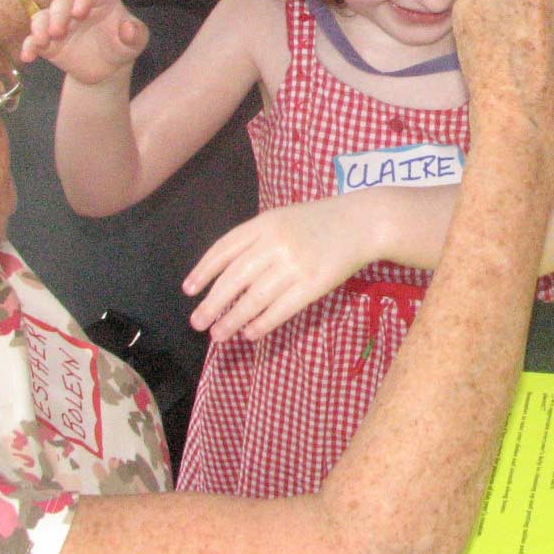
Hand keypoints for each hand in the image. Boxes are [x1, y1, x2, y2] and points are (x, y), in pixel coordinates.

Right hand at [20, 0, 147, 83]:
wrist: (106, 68)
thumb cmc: (123, 45)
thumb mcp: (135, 42)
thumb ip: (135, 34)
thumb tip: (128, 28)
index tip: (79, 13)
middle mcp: (75, 5)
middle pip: (61, 1)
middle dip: (58, 15)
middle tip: (58, 32)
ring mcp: (59, 22)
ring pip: (42, 16)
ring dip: (39, 27)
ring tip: (42, 42)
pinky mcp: (47, 39)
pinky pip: (32, 39)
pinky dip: (28, 46)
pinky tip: (28, 57)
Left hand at [183, 201, 371, 341]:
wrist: (363, 222)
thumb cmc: (320, 222)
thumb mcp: (283, 219)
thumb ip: (256, 239)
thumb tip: (225, 275)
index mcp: (265, 223)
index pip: (224, 249)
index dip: (204, 271)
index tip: (189, 291)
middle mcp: (276, 243)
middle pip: (235, 278)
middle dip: (213, 303)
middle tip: (198, 322)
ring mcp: (296, 264)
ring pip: (255, 298)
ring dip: (233, 319)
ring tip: (218, 335)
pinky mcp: (315, 283)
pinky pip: (282, 309)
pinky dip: (262, 324)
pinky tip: (250, 333)